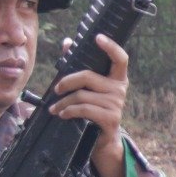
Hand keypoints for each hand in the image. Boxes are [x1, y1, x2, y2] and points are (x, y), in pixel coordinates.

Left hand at [53, 34, 129, 169]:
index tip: (98, 37)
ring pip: (82, 96)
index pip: (120, 58)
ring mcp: (117, 104)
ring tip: (54, 108)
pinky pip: (84, 109)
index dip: (111, 46)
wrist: (102, 139)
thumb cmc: (93, 108)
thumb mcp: (88, 88)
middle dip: (66, 82)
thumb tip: (68, 43)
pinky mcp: (111, 118)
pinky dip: (69, 111)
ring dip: (63, 102)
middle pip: (88, 76)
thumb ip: (79, 65)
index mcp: (117, 78)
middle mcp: (120, 89)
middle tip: (56, 89)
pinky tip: (63, 114)